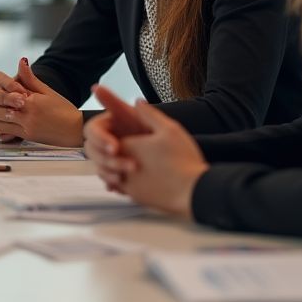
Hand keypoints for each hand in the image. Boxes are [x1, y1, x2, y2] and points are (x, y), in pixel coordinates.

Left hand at [0, 58, 82, 146]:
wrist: (75, 129)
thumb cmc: (63, 109)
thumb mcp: (47, 91)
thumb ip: (30, 78)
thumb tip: (21, 61)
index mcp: (31, 102)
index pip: (4, 93)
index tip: (3, 88)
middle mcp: (26, 116)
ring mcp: (24, 129)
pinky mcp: (25, 138)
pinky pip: (2, 133)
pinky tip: (3, 120)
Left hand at [86, 85, 207, 217]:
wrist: (194, 192)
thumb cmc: (183, 160)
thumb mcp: (169, 129)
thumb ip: (149, 114)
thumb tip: (137, 103)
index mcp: (126, 147)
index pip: (108, 137)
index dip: (115, 133)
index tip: (127, 131)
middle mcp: (121, 167)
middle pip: (107, 155)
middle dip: (113, 150)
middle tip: (128, 146)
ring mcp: (128, 185)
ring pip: (111, 172)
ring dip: (117, 166)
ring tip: (134, 161)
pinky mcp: (136, 198)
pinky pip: (121, 188)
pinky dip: (125, 180)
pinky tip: (139, 176)